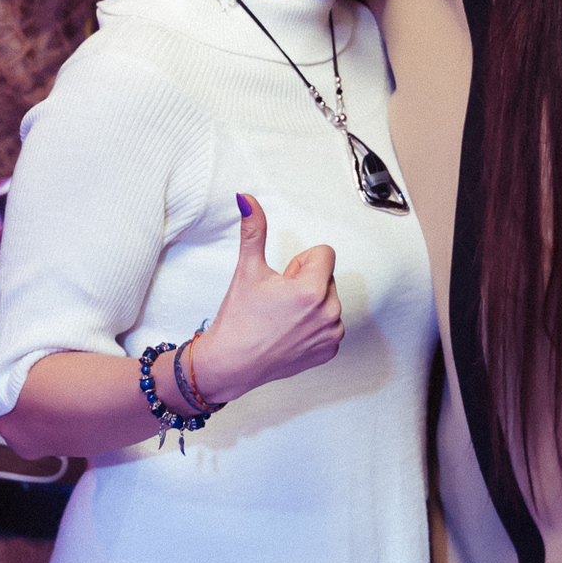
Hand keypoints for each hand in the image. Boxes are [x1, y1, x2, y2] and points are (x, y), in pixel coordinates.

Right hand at [191, 194, 342, 403]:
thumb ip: (253, 230)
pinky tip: (289, 334)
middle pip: (327, 277)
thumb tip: (247, 198)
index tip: (282, 279)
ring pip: (328, 301)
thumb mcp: (247, 270)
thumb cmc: (238, 320)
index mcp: (313, 290)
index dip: (299, 263)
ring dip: (310, 304)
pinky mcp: (329, 351)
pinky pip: (329, 325)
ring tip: (282, 318)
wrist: (230, 363)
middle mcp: (329, 313)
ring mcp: (331, 335)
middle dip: (305, 283)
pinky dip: (313, 326)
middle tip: (278, 301)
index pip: (324, 254)